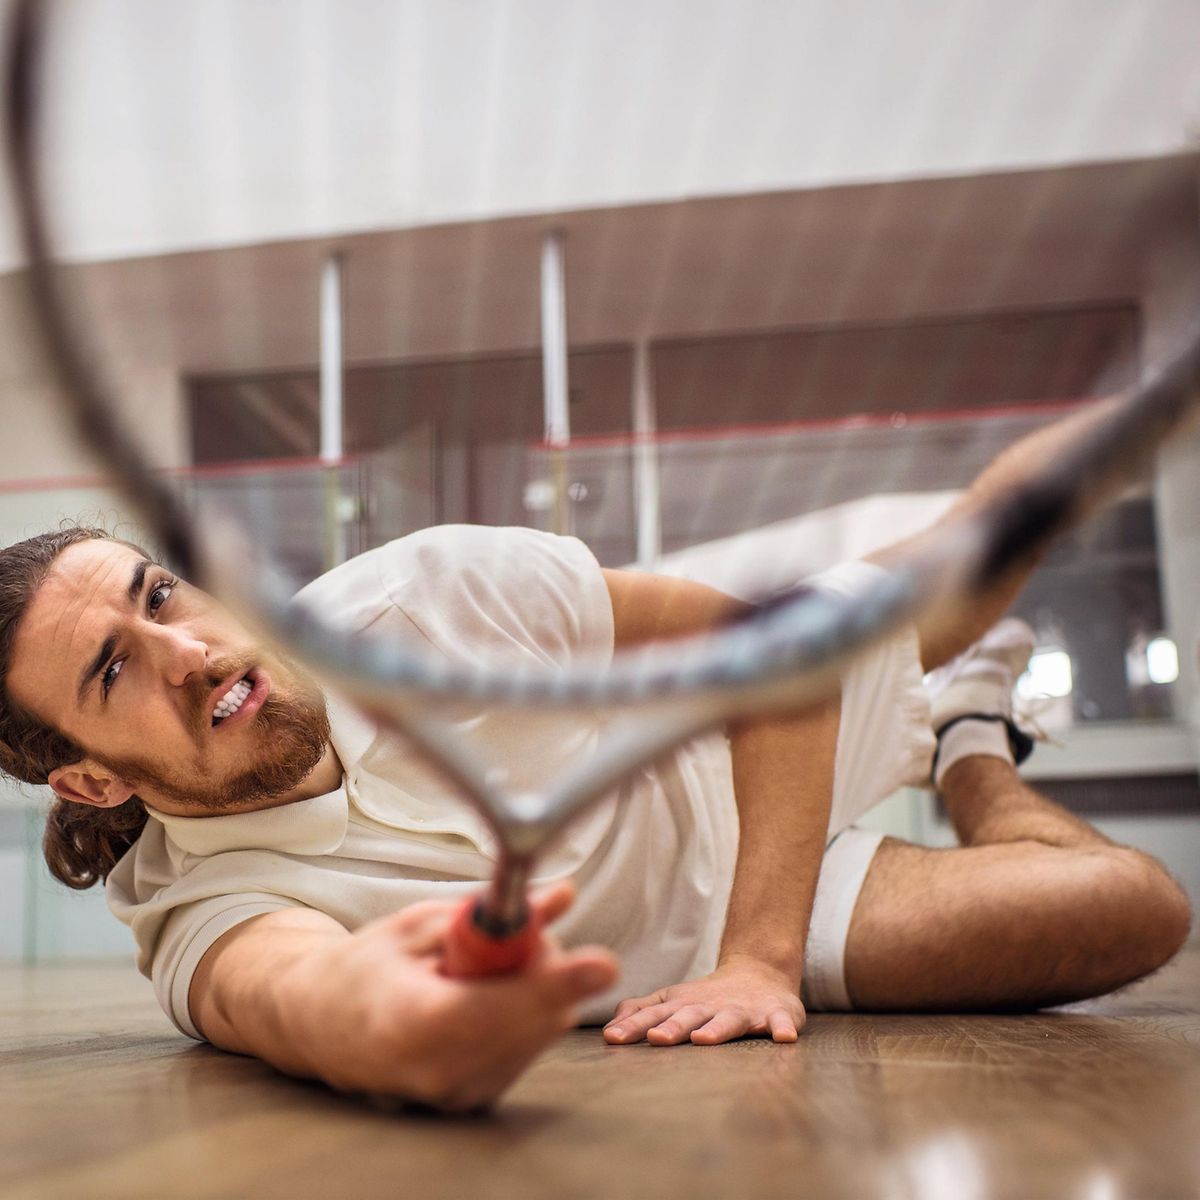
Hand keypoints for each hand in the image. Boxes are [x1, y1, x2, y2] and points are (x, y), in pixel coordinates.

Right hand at [285, 882, 617, 1109]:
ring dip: (535, 989)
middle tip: (512, 934)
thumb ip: (495, 915)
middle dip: (546, 967)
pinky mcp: (473, 1103)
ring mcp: (457, 1097)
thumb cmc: (367, 968)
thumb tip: (562, 897)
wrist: (319, 1026)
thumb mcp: (423, 923)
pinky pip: (528, 1046)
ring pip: (541, 1031)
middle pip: (536, 1018)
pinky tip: (483, 998)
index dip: (554, 984)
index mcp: (412, 1021)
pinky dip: (523, 1013)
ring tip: (479, 971)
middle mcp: (437, 1073)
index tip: (604, 963)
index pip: (497, 1006)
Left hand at [603, 956, 805, 1045]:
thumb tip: (610, 1030)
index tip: (614, 1039)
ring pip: (729, 1020)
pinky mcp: (775, 1014)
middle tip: (657, 1039)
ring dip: (717, 1029)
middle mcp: (710, 1006)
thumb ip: (641, 1012)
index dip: (634, 1026)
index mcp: (684, 1004)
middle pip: (689, 1016)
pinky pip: (780, 1022)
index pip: (654, 1015)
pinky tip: (783, 1037)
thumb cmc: (708, 997)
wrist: (760, 972)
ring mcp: (743, 1010)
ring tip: (705, 1039)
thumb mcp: (672, 999)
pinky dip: (782, 1028)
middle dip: (673, 1028)